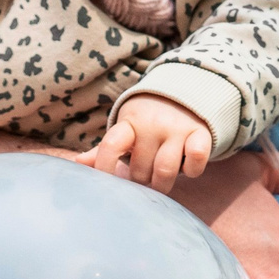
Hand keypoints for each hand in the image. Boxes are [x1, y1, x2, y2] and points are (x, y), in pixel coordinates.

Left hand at [72, 94, 210, 191]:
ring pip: (165, 171)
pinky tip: (186, 167)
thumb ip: (105, 148)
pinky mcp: (201, 133)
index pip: (110, 145)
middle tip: (143, 175)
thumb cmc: (146, 123)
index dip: (105, 167)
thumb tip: (76, 163)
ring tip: (160, 180)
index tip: (107, 184)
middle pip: (140, 170)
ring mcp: (177, 128)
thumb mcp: (126, 130)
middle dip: (140, 179)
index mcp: (129, 123)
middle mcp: (152, 124)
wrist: (183, 94)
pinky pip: (197, 160)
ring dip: (162, 184)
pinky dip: (192, 170)